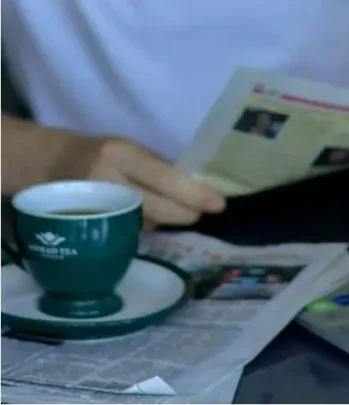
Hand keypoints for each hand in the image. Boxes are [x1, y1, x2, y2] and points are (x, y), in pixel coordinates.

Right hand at [54, 136, 225, 226]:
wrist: (49, 164)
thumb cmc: (102, 154)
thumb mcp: (130, 150)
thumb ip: (159, 170)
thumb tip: (197, 195)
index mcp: (120, 154)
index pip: (165, 178)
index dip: (194, 194)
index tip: (218, 204)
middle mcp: (105, 180)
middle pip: (158, 206)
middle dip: (186, 212)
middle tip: (200, 212)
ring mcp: (94, 206)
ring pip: (146, 221)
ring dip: (168, 220)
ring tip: (179, 213)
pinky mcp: (87, 226)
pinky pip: (129, 230)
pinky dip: (146, 226)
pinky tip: (151, 219)